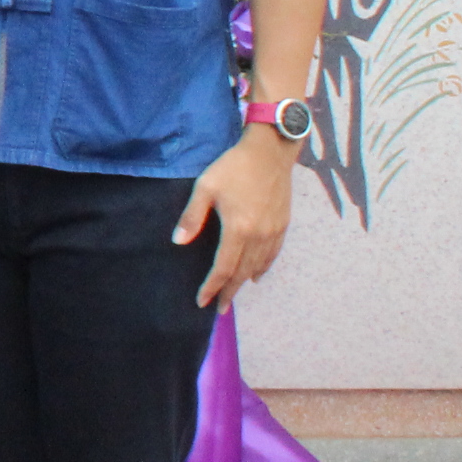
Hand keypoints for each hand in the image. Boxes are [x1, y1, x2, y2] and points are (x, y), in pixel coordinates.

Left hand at [175, 127, 297, 309]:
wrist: (270, 152)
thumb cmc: (233, 167)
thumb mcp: (205, 187)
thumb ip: (192, 217)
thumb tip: (178, 242)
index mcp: (239, 229)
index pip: (223, 267)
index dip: (212, 287)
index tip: (202, 301)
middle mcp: (259, 235)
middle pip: (242, 272)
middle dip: (229, 292)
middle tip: (219, 308)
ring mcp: (274, 231)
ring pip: (258, 266)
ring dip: (244, 282)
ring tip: (232, 294)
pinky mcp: (283, 224)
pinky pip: (273, 254)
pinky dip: (263, 267)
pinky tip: (255, 274)